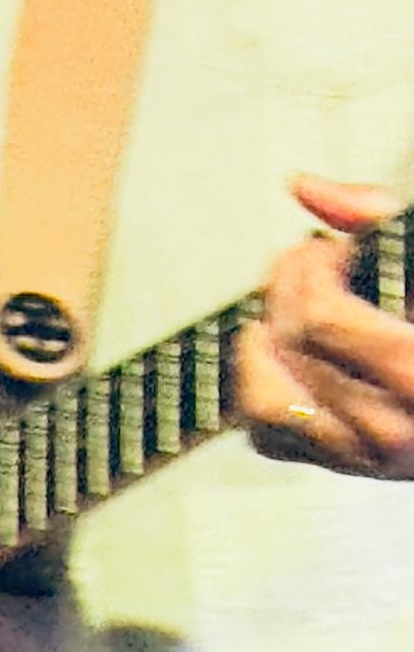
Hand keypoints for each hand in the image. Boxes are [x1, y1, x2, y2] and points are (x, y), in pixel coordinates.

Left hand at [238, 175, 413, 476]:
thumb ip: (382, 219)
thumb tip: (308, 188)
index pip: (321, 318)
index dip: (314, 268)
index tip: (332, 249)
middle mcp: (392, 430)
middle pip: (292, 344)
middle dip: (289, 283)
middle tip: (309, 258)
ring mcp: (364, 456)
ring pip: (266, 395)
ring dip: (265, 334)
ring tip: (290, 301)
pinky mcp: (343, 463)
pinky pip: (269, 433)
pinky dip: (260, 386)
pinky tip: (278, 347)